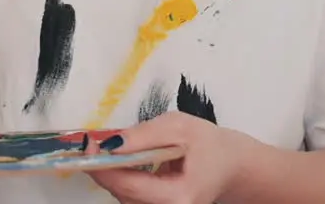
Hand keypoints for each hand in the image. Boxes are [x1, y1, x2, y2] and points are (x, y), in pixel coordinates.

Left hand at [86, 112, 252, 203]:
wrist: (236, 167)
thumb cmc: (214, 145)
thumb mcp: (180, 127)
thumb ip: (143, 135)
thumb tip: (108, 143)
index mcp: (180, 197)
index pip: (129, 186)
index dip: (103, 166)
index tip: (87, 145)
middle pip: (123, 194)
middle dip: (104, 169)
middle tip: (90, 144)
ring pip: (125, 197)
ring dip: (112, 174)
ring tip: (105, 150)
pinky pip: (133, 197)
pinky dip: (123, 179)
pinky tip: (121, 161)